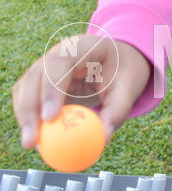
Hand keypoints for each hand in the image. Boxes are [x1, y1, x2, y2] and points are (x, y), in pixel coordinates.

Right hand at [13, 36, 150, 148]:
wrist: (119, 61)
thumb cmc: (124, 71)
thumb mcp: (128, 87)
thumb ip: (117, 111)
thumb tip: (103, 139)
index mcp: (82, 47)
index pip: (59, 63)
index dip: (50, 89)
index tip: (50, 118)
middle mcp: (57, 54)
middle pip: (34, 77)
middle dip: (29, 110)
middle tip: (32, 141)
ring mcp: (45, 67)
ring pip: (25, 90)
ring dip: (25, 117)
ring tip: (32, 143)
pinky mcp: (39, 83)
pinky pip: (27, 101)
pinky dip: (30, 119)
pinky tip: (37, 137)